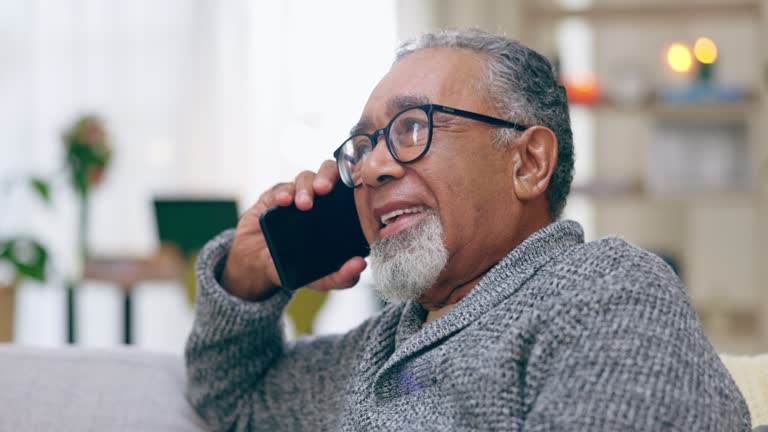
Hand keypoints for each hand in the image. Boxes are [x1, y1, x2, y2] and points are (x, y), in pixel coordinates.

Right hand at [221, 160, 367, 300]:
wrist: (258, 266)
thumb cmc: (295, 265)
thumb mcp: (320, 278)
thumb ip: (341, 276)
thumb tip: (360, 265)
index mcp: (337, 212)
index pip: (350, 188)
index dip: (354, 181)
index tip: (355, 190)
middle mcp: (319, 200)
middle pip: (329, 172)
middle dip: (328, 176)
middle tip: (325, 189)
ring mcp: (297, 196)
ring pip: (306, 178)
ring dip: (306, 187)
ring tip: (304, 204)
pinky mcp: (275, 197)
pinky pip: (282, 188)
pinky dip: (284, 192)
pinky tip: (283, 202)